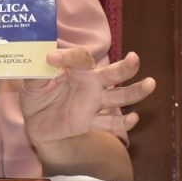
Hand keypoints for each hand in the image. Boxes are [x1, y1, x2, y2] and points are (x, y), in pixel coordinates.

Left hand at [19, 49, 155, 144]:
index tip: (51, 58)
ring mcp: (93, 103)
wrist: (36, 124)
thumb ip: (38, 72)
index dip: (69, 56)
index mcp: (76, 69)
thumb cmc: (37, 97)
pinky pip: (110, 123)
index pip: (81, 58)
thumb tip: (45, 59)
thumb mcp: (31, 83)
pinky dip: (122, 123)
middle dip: (125, 67)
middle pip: (112, 74)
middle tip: (135, 58)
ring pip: (119, 96)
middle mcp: (90, 83)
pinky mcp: (90, 122)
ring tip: (150, 83)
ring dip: (135, 91)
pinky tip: (134, 118)